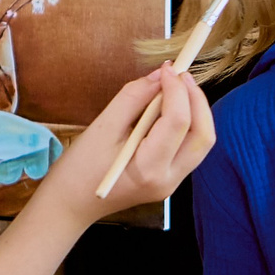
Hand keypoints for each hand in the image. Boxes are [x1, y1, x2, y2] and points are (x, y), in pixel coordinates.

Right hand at [31, 64, 216, 227]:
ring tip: (177, 88)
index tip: (168, 68)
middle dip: (197, 100)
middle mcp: (168, 179)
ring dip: (196, 111)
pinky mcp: (169, 179)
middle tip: (180, 75)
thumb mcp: (102, 127)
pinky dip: (187, 124)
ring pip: (202, 143)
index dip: (177, 90)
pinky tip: (170, 108)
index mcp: (149, 168)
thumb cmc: (78, 169)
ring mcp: (172, 183)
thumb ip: (133, 98)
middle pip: (203, 136)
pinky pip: (190, 148)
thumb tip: (159, 76)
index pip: (178, 122)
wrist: (70, 205)